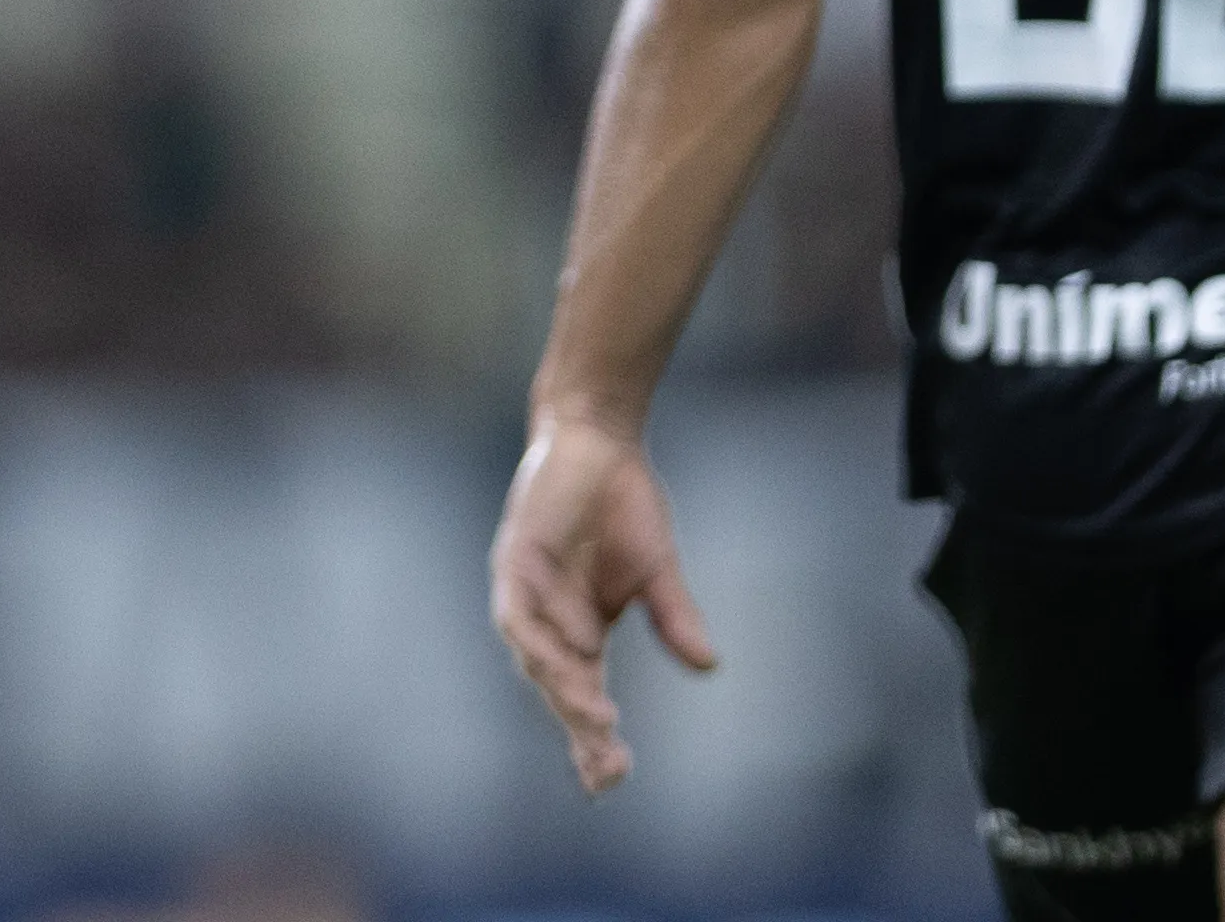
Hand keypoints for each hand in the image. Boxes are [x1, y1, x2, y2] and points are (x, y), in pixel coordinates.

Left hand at [491, 415, 717, 795]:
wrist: (599, 441)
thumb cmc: (625, 506)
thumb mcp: (658, 572)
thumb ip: (674, 618)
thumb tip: (709, 666)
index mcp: (580, 633)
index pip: (583, 698)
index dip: (592, 742)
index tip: (611, 783)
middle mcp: (548, 622)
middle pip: (558, 690)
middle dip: (582, 730)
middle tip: (611, 768)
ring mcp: (527, 592)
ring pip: (535, 657)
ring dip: (564, 689)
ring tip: (598, 719)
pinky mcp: (515, 559)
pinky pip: (516, 609)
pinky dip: (537, 636)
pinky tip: (565, 655)